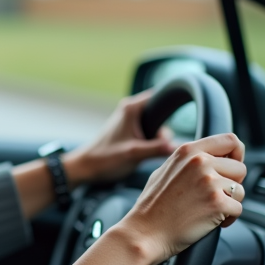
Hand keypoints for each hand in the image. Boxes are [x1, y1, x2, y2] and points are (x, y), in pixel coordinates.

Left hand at [62, 89, 176, 185]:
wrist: (86, 167)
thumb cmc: (105, 159)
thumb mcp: (134, 154)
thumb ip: (157, 148)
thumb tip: (178, 147)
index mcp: (131, 108)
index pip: (160, 97)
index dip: (171, 108)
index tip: (178, 124)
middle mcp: (130, 110)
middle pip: (160, 115)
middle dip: (163, 132)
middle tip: (158, 147)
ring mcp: (129, 121)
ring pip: (154, 126)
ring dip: (156, 140)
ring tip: (147, 153)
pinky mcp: (128, 131)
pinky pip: (147, 133)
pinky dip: (150, 142)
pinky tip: (145, 154)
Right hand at [112, 133, 246, 263]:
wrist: (144, 233)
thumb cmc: (152, 207)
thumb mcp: (164, 171)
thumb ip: (187, 161)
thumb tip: (209, 158)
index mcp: (188, 151)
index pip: (230, 140)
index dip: (237, 155)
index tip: (232, 168)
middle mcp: (200, 162)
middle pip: (240, 168)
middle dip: (232, 185)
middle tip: (215, 197)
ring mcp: (209, 182)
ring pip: (240, 190)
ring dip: (230, 203)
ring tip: (209, 211)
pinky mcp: (217, 203)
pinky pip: (238, 209)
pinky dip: (228, 219)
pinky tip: (210, 222)